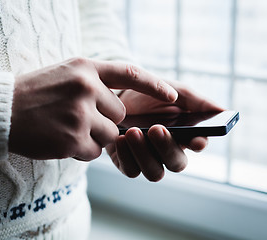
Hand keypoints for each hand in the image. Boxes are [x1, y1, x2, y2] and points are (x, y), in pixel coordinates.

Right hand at [9, 58, 177, 159]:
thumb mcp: (65, 74)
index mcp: (85, 68)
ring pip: (110, 135)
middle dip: (105, 121)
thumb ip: (94, 83)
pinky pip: (94, 151)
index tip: (174, 96)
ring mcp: (80, 114)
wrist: (3, 110)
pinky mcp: (73, 139)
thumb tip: (121, 105)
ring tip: (67, 128)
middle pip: (119, 114)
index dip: (154, 85)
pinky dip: (82, 150)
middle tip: (79, 118)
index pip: (129, 73)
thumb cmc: (34, 92)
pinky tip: (61, 140)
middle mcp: (85, 88)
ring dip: (94, 136)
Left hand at [106, 81, 223, 180]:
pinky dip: (126, 156)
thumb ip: (196, 101)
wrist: (115, 95)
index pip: (197, 144)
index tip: (196, 139)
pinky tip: (120, 138)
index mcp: (183, 134)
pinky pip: (131, 170)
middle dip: (167, 147)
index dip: (199, 143)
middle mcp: (167, 150)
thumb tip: (222, 110)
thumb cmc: (147, 94)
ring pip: (155, 172)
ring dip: (145, 153)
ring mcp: (147, 158)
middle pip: (177, 163)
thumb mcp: (173, 90)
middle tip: (156, 128)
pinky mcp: (127, 162)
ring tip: (133, 131)